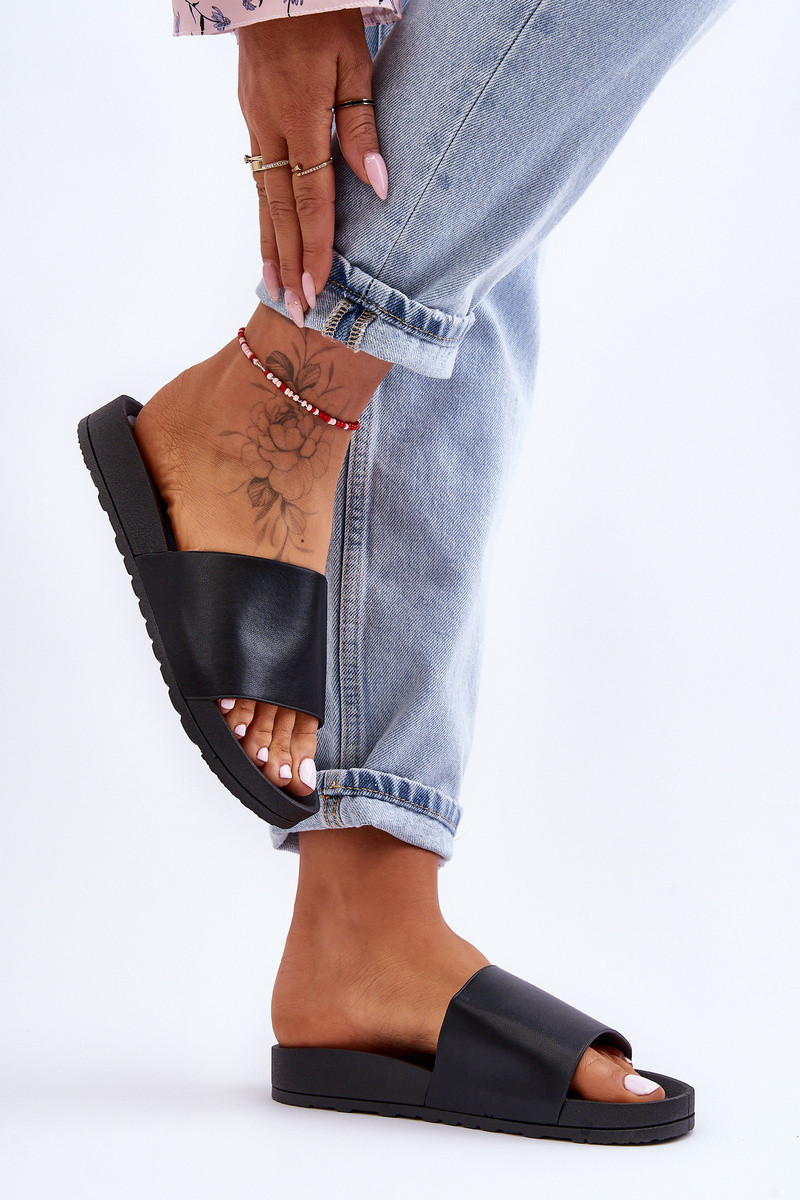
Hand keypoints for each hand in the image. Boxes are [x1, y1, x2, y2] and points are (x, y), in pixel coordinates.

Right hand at [237, 12, 387, 327]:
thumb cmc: (322, 15)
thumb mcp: (354, 63)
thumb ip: (362, 128)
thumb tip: (378, 188)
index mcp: (300, 116)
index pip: (310, 198)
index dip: (315, 246)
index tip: (319, 286)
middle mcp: (270, 128)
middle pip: (280, 212)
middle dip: (290, 265)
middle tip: (296, 311)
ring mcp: (254, 125)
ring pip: (262, 200)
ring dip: (270, 249)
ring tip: (276, 290)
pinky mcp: (250, 119)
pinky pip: (257, 180)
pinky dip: (263, 217)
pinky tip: (268, 241)